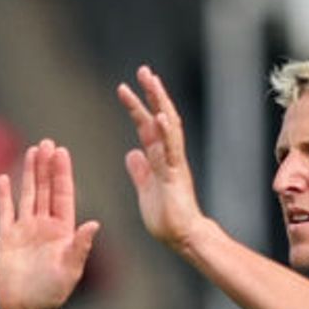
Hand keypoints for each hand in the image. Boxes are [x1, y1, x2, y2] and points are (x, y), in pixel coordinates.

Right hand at [0, 139, 99, 308]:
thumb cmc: (53, 293)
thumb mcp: (71, 269)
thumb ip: (80, 245)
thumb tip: (95, 223)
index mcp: (63, 230)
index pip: (63, 194)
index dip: (62, 173)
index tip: (62, 152)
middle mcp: (45, 225)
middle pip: (45, 189)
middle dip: (46, 166)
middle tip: (47, 142)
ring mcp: (25, 230)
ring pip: (27, 195)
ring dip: (29, 174)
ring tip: (32, 151)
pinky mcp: (5, 238)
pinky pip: (4, 212)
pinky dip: (3, 196)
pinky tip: (3, 178)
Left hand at [118, 65, 205, 252]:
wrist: (183, 238)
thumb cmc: (167, 219)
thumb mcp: (146, 190)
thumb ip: (140, 171)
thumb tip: (132, 153)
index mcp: (160, 159)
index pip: (148, 127)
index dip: (137, 107)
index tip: (125, 88)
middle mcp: (169, 156)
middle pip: (161, 118)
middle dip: (152, 94)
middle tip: (143, 70)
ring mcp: (174, 164)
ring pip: (169, 127)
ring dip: (159, 102)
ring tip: (151, 80)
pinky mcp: (176, 175)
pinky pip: (172, 150)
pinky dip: (167, 131)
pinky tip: (161, 114)